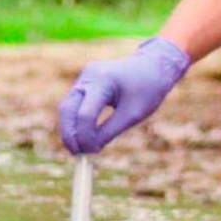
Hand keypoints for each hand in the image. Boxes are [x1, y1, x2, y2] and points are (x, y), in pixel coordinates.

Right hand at [58, 36, 191, 153]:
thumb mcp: (132, 115)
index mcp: (104, 80)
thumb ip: (109, 131)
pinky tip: (82, 136)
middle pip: (67, 108)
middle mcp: (89, 75)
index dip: (85, 137)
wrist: (154, 66)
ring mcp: (85, 76)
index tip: (91, 154)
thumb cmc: (148, 89)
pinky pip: (74, 103)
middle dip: (69, 134)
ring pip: (67, 106)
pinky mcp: (85, 81)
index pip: (85, 114)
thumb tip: (89, 149)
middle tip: (76, 154)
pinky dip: (75, 120)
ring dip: (70, 128)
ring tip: (79, 149)